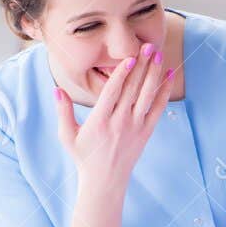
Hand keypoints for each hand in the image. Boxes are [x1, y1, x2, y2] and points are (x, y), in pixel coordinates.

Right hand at [52, 44, 172, 187]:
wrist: (105, 182)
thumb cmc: (84, 157)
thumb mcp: (67, 136)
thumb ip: (63, 111)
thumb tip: (57, 89)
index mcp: (99, 122)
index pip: (112, 93)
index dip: (121, 74)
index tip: (128, 57)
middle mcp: (119, 123)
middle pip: (132, 90)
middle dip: (140, 66)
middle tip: (147, 45)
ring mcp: (134, 128)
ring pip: (146, 96)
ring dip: (153, 74)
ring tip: (157, 53)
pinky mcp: (145, 133)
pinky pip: (157, 109)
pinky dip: (163, 91)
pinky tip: (168, 74)